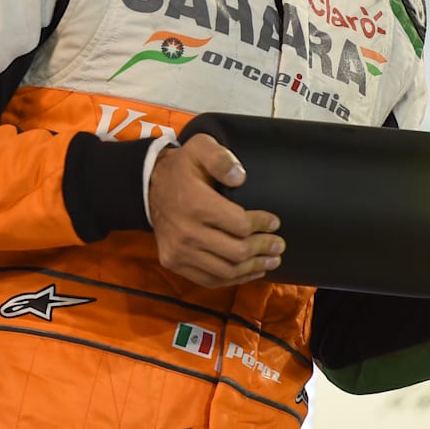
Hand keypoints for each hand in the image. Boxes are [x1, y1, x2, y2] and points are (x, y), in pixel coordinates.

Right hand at [149, 133, 283, 287]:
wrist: (150, 186)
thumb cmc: (182, 167)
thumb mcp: (201, 148)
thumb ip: (222, 159)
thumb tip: (240, 177)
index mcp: (195, 204)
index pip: (240, 224)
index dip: (262, 225)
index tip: (275, 223)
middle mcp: (186, 233)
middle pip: (236, 252)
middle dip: (263, 249)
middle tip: (279, 245)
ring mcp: (178, 252)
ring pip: (225, 271)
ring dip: (253, 269)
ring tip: (271, 261)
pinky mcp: (173, 262)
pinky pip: (208, 280)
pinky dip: (233, 280)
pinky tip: (250, 272)